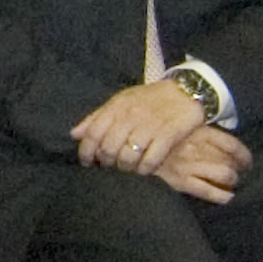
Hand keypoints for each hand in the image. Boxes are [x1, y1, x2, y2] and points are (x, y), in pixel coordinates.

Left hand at [70, 78, 204, 173]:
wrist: (187, 91)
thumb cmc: (150, 98)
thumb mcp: (122, 101)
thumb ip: (97, 117)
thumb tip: (75, 134)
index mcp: (117, 107)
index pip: (93, 133)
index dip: (86, 152)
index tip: (87, 162)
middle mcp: (131, 116)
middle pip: (109, 148)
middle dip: (106, 162)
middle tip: (110, 165)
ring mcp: (150, 126)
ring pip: (127, 157)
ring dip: (125, 167)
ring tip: (127, 167)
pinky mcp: (168, 135)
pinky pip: (150, 161)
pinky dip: (144, 170)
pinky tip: (144, 169)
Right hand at [152, 127, 250, 204]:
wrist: (132, 143)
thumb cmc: (157, 132)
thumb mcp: (180, 124)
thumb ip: (200, 131)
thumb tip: (220, 143)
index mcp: (200, 131)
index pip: (232, 145)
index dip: (244, 156)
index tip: (246, 162)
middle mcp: (198, 148)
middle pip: (231, 161)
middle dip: (238, 170)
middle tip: (238, 174)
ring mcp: (190, 165)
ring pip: (225, 175)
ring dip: (232, 181)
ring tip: (230, 184)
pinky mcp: (180, 181)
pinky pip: (208, 191)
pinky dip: (222, 196)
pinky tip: (226, 197)